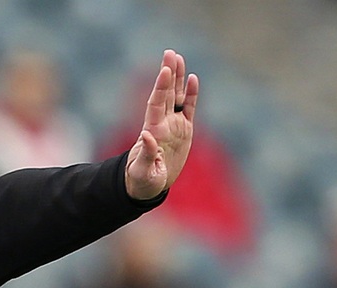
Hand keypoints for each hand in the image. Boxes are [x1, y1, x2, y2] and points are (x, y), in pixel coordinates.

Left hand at [125, 49, 198, 199]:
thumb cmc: (142, 179)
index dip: (160, 87)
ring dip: (178, 78)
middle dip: (168, 74)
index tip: (164, 70)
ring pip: (177, 97)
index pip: (156, 103)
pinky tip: (193, 79)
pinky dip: (192, 95)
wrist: (149, 185)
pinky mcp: (184, 131)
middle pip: (166, 94)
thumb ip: (146, 154)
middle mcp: (163, 123)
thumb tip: (148, 137)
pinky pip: (189, 109)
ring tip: (178, 57)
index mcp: (153, 130)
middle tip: (170, 53)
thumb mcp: (143, 170)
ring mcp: (174, 125)